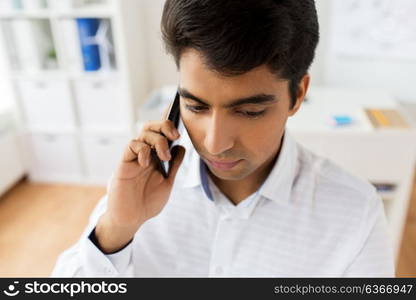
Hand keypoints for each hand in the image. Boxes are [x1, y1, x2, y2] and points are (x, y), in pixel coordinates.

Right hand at [96, 119, 184, 252]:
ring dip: (158, 140)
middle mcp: (145, 154)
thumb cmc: (148, 203)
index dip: (170, 128)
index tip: (180, 135)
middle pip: (151, 127)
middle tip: (175, 136)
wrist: (132, 218)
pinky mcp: (124, 163)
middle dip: (164, 126)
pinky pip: (131, 145)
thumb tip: (181, 147)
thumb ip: (173, 166)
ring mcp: (134, 158)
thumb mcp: (167, 182)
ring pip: (143, 133)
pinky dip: (142, 150)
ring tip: (163, 158)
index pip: (161, 134)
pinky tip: (146, 163)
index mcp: (156, 157)